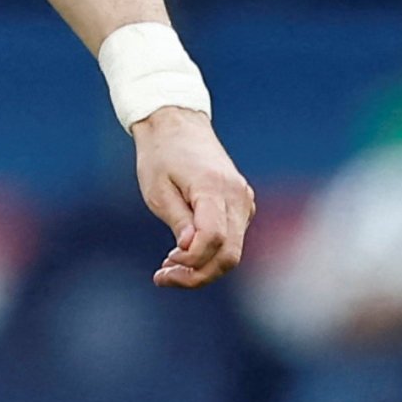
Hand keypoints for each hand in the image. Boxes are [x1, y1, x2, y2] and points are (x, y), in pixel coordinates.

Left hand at [133, 109, 254, 288]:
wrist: (177, 125)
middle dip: (198, 274)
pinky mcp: (242, 204)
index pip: (213, 240)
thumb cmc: (161, 156)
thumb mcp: (158, 191)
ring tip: (168, 264)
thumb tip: (191, 250)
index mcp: (213, 188)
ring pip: (233, 251)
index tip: (163, 267)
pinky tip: (184, 251)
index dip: (190, 262)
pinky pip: (233, 239)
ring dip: (203, 266)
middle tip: (164, 277)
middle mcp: (236, 195)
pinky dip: (211, 253)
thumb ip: (178, 221)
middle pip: (229, 254)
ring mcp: (243, 200)